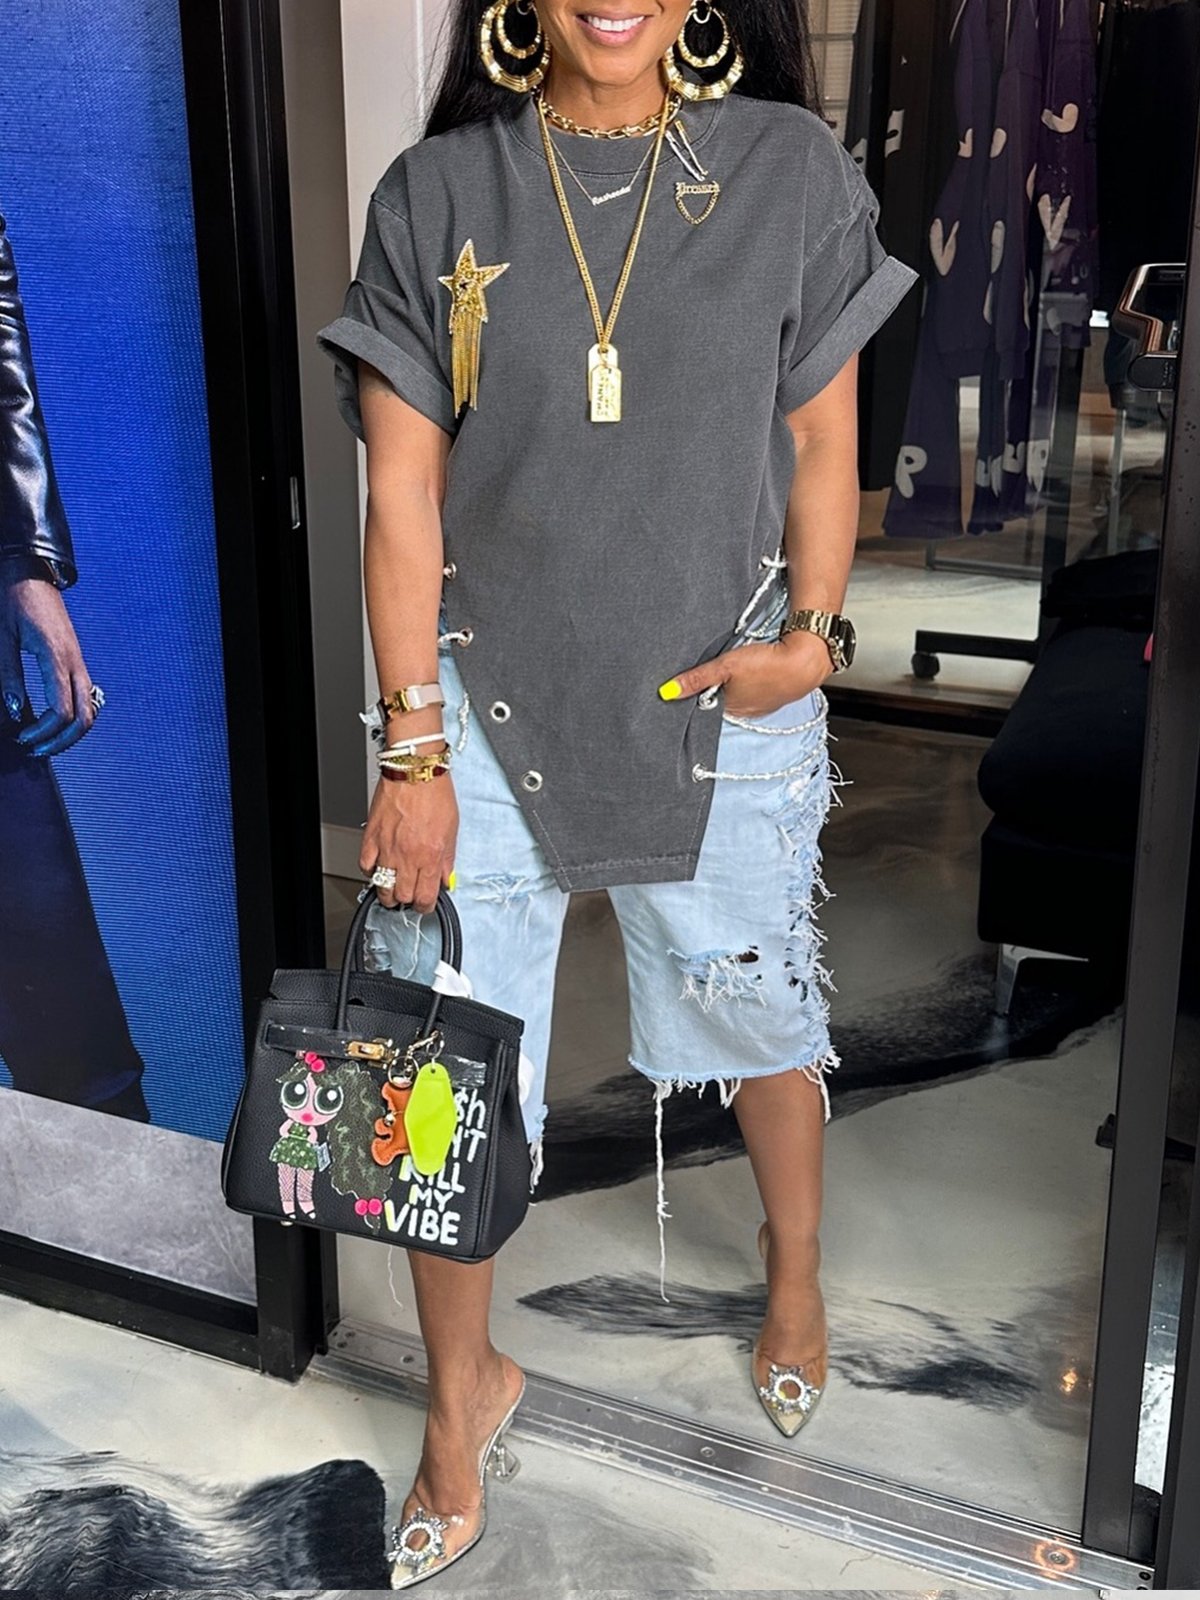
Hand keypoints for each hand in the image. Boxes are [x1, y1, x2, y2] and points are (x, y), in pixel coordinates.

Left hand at [1, 578, 97, 754]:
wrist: (30, 572)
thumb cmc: (12, 600)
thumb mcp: (3, 638)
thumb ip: (10, 676)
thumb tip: (16, 712)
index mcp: (56, 657)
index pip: (61, 710)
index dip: (43, 732)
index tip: (22, 736)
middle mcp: (75, 662)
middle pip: (85, 718)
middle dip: (62, 741)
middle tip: (35, 750)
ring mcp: (79, 661)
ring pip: (90, 710)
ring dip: (70, 732)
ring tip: (44, 740)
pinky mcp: (76, 660)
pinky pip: (86, 697)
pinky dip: (74, 716)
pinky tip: (52, 720)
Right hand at [360, 767, 458, 914]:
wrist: (416, 771)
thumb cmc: (435, 794)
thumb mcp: (452, 830)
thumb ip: (448, 859)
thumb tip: (446, 879)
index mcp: (430, 856)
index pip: (426, 897)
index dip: (426, 906)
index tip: (426, 903)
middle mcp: (408, 856)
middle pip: (402, 896)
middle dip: (407, 900)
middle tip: (410, 894)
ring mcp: (388, 848)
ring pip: (382, 886)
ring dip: (388, 891)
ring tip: (393, 888)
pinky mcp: (372, 837)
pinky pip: (366, 865)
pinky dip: (371, 871)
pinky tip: (378, 867)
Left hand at [659, 631, 833, 717]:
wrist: (806, 660)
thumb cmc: (767, 664)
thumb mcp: (725, 666)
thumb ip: (696, 679)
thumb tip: (668, 691)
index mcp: (729, 709)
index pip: (704, 704)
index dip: (697, 692)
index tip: (691, 681)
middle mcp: (744, 712)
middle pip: (720, 699)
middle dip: (715, 687)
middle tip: (716, 668)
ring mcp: (761, 705)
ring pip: (738, 694)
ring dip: (735, 683)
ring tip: (737, 667)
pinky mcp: (774, 695)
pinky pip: (755, 690)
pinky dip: (752, 681)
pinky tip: (754, 669)